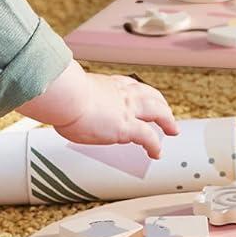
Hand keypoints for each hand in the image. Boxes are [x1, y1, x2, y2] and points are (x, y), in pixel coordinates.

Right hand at [52, 73, 179, 158]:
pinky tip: (156, 153)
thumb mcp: (74, 91)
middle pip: (151, 96)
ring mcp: (128, 110)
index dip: (141, 92)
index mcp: (110, 83)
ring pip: (158, 112)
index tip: (142, 95)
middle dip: (161, 104)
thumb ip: (78, 97)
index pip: (131, 85)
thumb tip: (64, 105)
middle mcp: (123, 94)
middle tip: (166, 112)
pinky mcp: (128, 127)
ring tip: (172, 129)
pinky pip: (148, 137)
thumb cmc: (63, 94)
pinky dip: (154, 146)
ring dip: (167, 121)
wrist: (67, 96)